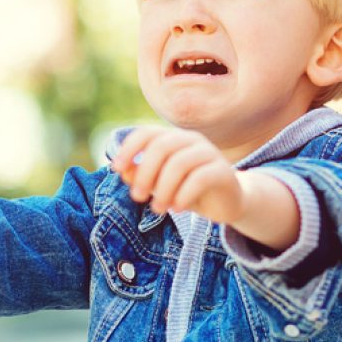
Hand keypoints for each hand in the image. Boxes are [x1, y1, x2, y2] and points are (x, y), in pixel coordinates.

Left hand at [111, 127, 245, 225]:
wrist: (225, 203)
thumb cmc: (187, 190)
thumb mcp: (160, 185)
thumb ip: (142, 176)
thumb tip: (123, 171)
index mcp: (173, 138)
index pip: (147, 133)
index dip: (129, 148)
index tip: (116, 168)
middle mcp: (191, 140)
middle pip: (161, 147)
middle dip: (145, 173)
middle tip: (137, 197)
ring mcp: (210, 153)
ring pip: (179, 163)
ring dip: (163, 188)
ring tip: (157, 208)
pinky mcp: (223, 171)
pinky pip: (200, 178)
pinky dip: (183, 194)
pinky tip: (176, 208)